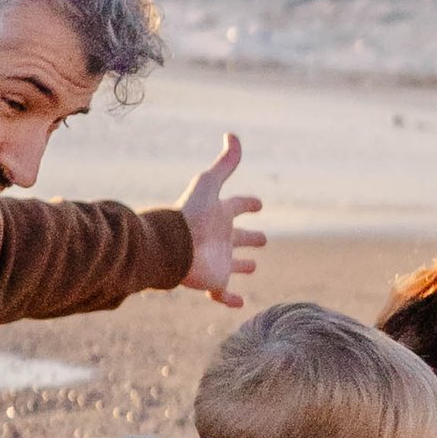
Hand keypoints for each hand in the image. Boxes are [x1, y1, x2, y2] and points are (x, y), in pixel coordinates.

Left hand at [177, 132, 264, 308]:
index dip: (248, 203)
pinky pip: (222, 293)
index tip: (258, 203)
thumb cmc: (191, 214)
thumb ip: (225, 163)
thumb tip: (232, 135)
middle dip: (249, 237)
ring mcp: (217, 261)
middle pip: (237, 236)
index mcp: (219, 215)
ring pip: (232, 263)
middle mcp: (219, 238)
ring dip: (242, 264)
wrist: (173, 246)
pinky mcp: (213, 281)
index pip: (236, 206)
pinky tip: (239, 302)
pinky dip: (231, 299)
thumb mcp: (209, 184)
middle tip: (263, 238)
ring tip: (252, 265)